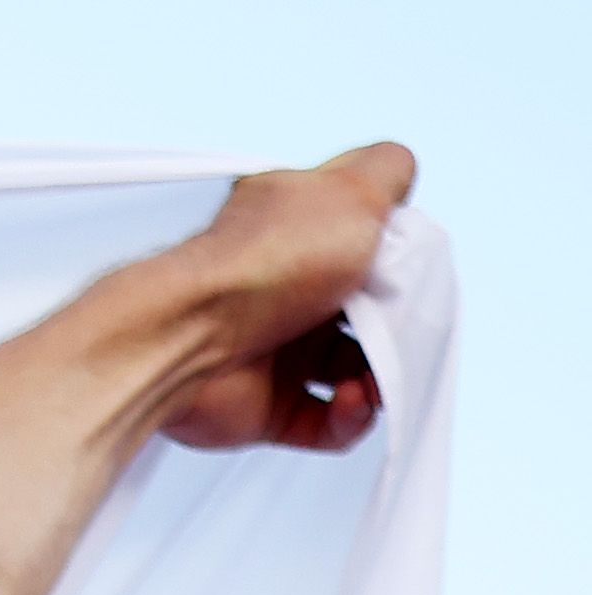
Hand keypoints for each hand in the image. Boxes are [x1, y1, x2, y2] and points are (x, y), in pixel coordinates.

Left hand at [157, 143, 414, 454]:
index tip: (407, 266)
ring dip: (383, 376)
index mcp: (299, 239)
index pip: (366, 250)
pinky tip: (350, 397)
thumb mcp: (349, 189)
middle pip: (370, 314)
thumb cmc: (266, 261)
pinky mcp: (265, 407)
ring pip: (356, 371)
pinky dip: (350, 416)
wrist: (186, 333)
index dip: (398, 261)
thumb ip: (385, 172)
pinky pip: (328, 423)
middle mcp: (284, 294)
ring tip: (374, 373)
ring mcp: (274, 353)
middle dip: (399, 325)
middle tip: (399, 325)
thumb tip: (397, 176)